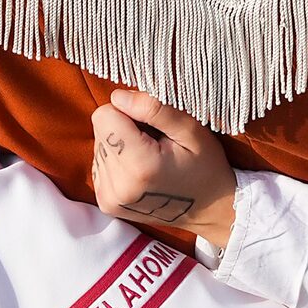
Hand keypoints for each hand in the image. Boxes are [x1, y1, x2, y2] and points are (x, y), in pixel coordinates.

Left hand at [88, 89, 235, 246]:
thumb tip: (118, 96)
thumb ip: (154, 109)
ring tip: (150, 157)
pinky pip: (100, 163)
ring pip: (99, 145)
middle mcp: (118, 186)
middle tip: (155, 143)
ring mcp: (110, 198)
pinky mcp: (106, 203)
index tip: (151, 125)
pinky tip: (141, 169)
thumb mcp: (192, 130)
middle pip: (101, 129)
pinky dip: (119, 160)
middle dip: (125, 127)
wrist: (209, 211)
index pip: (104, 115)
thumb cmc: (205, 166)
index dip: (128, 111)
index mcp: (140, 166)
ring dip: (121, 144)